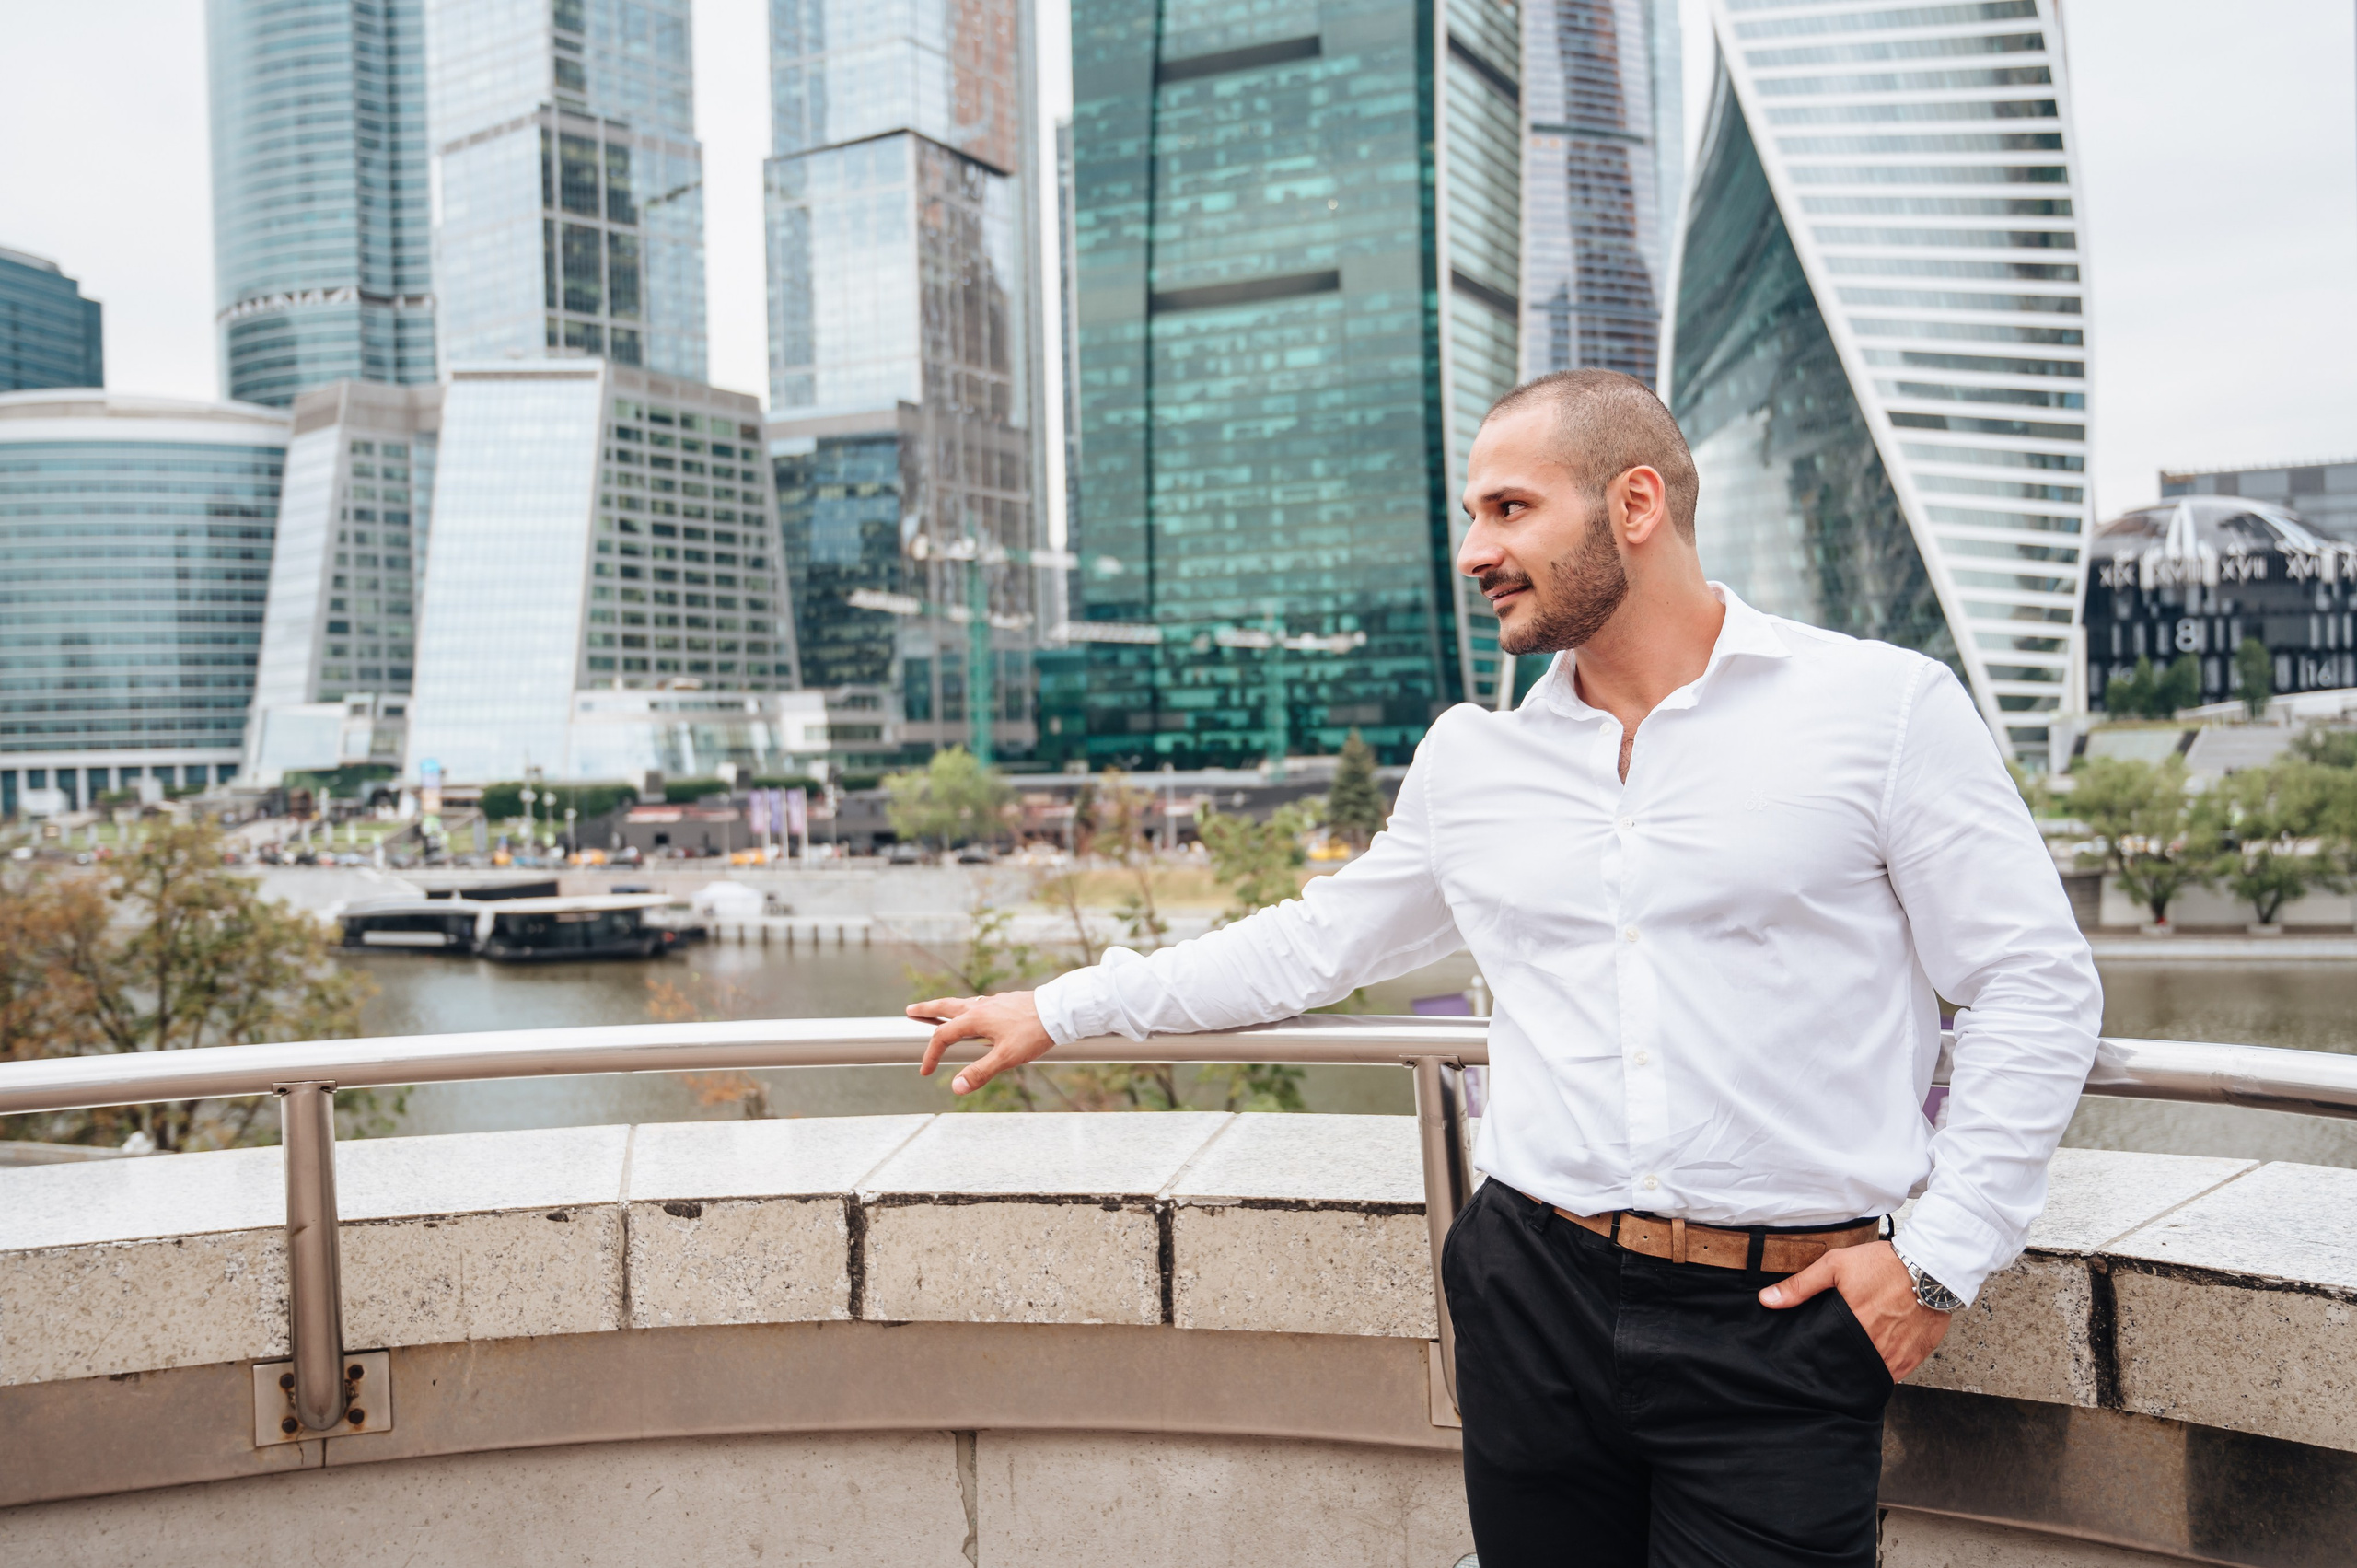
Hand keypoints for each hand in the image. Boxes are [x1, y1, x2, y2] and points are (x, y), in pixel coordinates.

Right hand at [907, 992, 1055, 1095]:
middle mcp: (980, 1006)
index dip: (931, 1054)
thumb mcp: (1006, 1058)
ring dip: (946, 1008)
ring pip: (963, 1003)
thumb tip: (956, 1087)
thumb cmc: (1033, 1034)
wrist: (1059, 1011)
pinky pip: (979, 1004)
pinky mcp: (1005, 1002)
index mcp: (975, 1019)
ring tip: (938, 1011)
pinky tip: (976, 1015)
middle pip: (946, 1007)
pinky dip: (968, 1008)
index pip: (943, 1037)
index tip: (925, 1070)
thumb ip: (980, 1072)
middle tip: (910, 1011)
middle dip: (927, 1010)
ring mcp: (993, 1002)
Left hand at [1758, 1240, 1950, 1381]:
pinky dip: (1885, 1370)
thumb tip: (1767, 1300)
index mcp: (1854, 1325)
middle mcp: (1876, 1345)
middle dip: (1838, 1366)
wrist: (1930, 1265)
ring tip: (1851, 1360)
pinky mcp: (1917, 1355)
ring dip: (1861, 1369)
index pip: (1826, 1355)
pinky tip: (1875, 1359)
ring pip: (1872, 1374)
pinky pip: (1896, 1374)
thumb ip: (1801, 1286)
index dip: (1817, 1358)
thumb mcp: (1835, 1265)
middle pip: (1849, 1367)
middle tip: (1831, 1358)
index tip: (1810, 1358)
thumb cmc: (1884, 1263)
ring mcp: (1899, 1354)